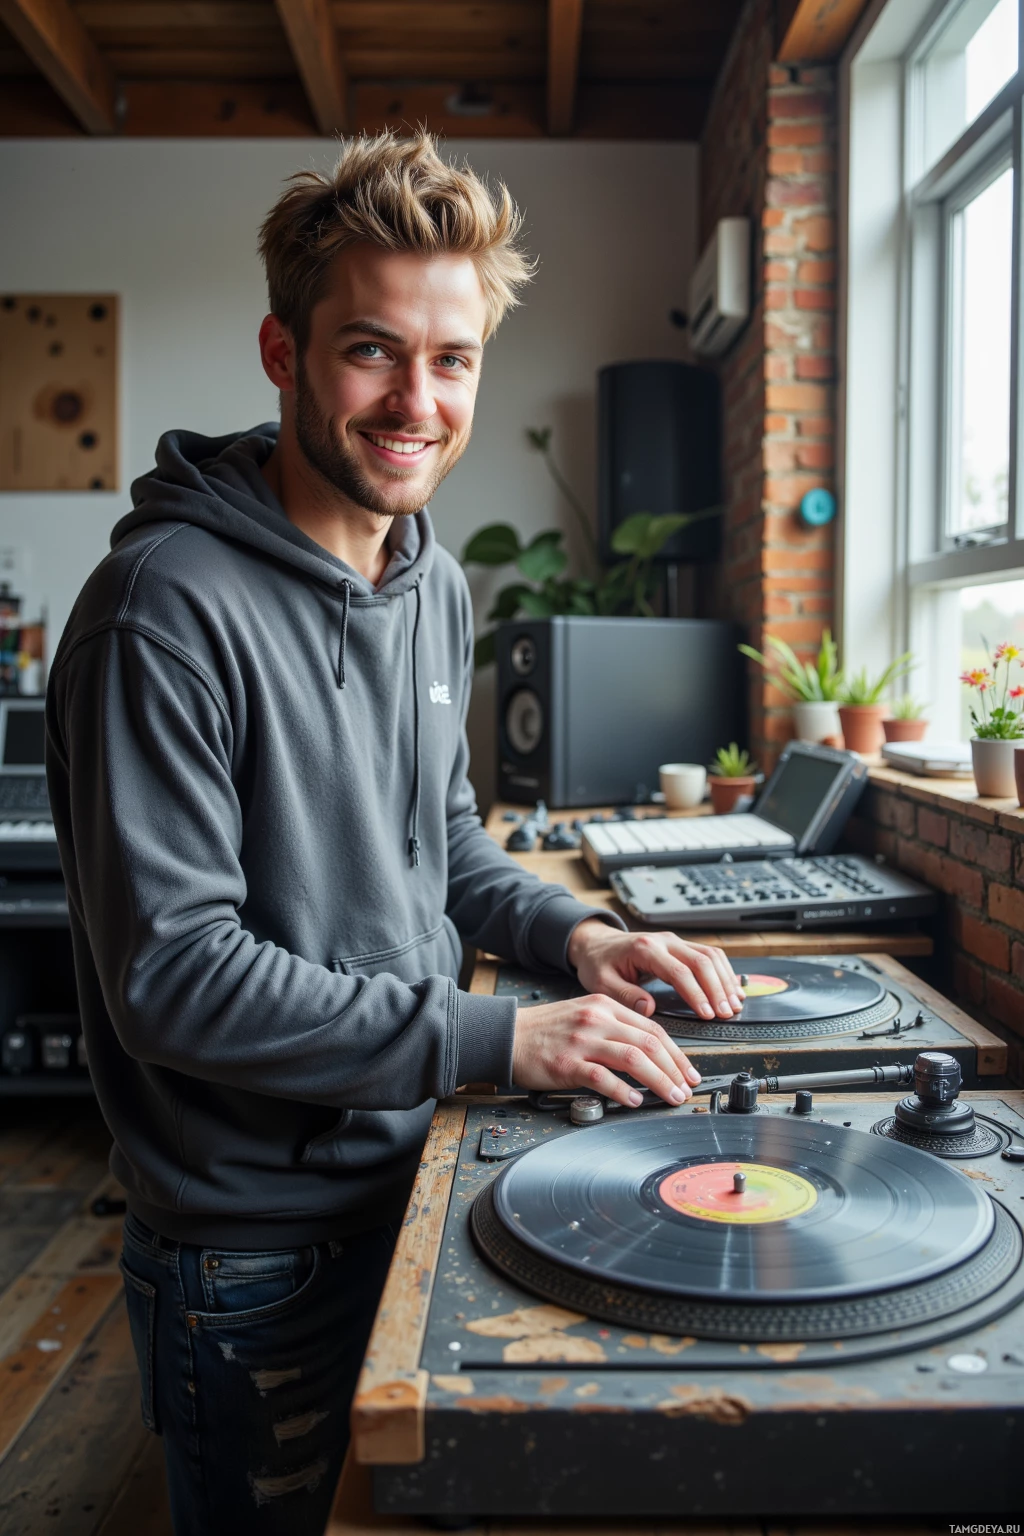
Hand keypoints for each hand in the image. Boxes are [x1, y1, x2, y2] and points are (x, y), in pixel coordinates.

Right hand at [511, 994, 701, 1107]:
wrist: (507, 1034)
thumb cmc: (545, 1030)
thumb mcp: (584, 1014)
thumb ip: (615, 1027)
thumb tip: (649, 1053)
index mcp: (605, 1005)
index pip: (652, 1028)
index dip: (676, 1052)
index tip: (688, 1071)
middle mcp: (597, 1019)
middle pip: (649, 1043)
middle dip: (674, 1069)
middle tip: (686, 1088)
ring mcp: (583, 1041)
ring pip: (633, 1058)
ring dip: (659, 1081)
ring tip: (670, 1096)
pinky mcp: (568, 1063)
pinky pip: (604, 1078)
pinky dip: (624, 1091)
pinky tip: (636, 1100)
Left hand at [566, 921, 743, 1021]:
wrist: (597, 944)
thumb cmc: (599, 963)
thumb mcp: (601, 982)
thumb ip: (623, 994)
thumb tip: (648, 1008)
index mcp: (645, 949)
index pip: (679, 971)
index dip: (697, 994)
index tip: (708, 1014)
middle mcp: (664, 941)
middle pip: (702, 961)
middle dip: (718, 989)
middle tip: (726, 1014)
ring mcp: (674, 942)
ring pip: (711, 955)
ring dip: (725, 980)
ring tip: (734, 1005)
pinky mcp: (680, 946)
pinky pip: (709, 955)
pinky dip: (724, 972)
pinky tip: (731, 990)